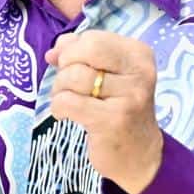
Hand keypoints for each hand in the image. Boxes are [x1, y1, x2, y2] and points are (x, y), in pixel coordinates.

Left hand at [45, 29, 163, 193]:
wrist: (139, 155)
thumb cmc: (118, 108)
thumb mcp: (108, 74)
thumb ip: (81, 54)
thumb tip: (53, 52)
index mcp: (139, 55)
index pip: (93, 38)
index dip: (71, 49)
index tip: (69, 65)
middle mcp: (139, 72)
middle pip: (84, 50)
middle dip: (65, 65)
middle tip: (67, 84)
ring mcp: (129, 96)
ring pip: (73, 76)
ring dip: (59, 89)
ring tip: (68, 101)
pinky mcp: (112, 120)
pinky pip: (68, 101)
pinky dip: (58, 107)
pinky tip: (65, 115)